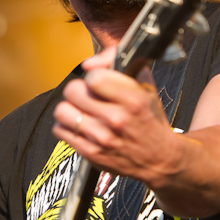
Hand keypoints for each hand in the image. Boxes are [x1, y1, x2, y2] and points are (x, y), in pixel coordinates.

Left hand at [52, 47, 179, 185]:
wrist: (160, 158)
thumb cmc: (149, 117)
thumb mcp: (144, 83)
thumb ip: (117, 61)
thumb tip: (88, 63)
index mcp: (133, 100)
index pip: (94, 77)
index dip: (93, 76)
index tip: (99, 82)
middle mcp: (116, 119)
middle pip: (73, 91)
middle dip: (80, 90)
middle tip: (89, 96)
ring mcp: (101, 138)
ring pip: (62, 111)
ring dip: (70, 108)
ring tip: (83, 110)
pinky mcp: (90, 153)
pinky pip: (60, 130)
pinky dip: (68, 126)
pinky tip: (82, 125)